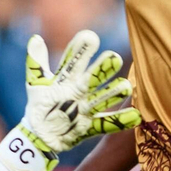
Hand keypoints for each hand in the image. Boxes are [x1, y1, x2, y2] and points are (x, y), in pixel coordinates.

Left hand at [0, 30, 139, 170]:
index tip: (89, 37)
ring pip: (101, 99)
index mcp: (67, 77)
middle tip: (114, 57)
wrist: (40, 132)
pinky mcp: (89, 127)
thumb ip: (36, 62)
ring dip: (113, 94)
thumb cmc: (40, 104)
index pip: (75, 60)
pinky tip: (135, 116)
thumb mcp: (36, 83)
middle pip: (93, 77)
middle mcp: (80, 90)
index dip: (81, 49)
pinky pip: (106, 124)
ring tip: (126, 86)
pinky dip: (120, 121)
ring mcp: (86, 108)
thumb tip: (35, 38)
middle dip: (102, 68)